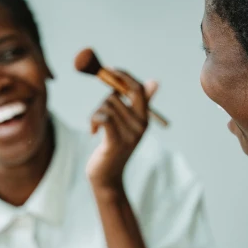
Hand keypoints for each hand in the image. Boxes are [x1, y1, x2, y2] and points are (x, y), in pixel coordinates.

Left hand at [86, 73, 157, 189]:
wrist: (107, 178)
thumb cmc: (113, 148)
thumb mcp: (126, 125)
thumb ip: (135, 103)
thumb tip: (154, 81)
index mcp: (144, 119)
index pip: (138, 88)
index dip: (124, 76)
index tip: (110, 69)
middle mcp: (140, 126)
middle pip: (116, 97)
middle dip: (103, 103)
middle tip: (99, 117)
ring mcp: (129, 135)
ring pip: (105, 107)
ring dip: (95, 115)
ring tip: (96, 129)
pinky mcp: (115, 142)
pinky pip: (103, 118)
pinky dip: (93, 121)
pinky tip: (93, 133)